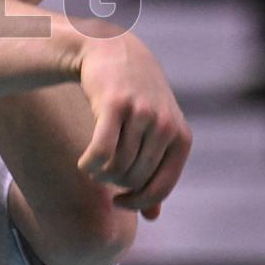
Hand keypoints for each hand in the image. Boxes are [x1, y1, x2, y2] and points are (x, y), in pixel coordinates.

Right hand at [76, 35, 191, 216]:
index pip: (160, 187)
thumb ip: (156, 170)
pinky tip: (84, 162)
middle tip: (103, 172)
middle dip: (115, 184)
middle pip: (134, 179)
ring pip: (117, 167)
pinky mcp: (116, 105)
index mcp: (181, 136)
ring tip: (94, 162)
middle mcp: (165, 125)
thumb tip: (153, 216)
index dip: (137, 202)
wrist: (110, 49)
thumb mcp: (155, 130)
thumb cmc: (134, 95)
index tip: (119, 201)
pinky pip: (101, 152)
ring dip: (100, 173)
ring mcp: (142, 114)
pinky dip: (89, 164)